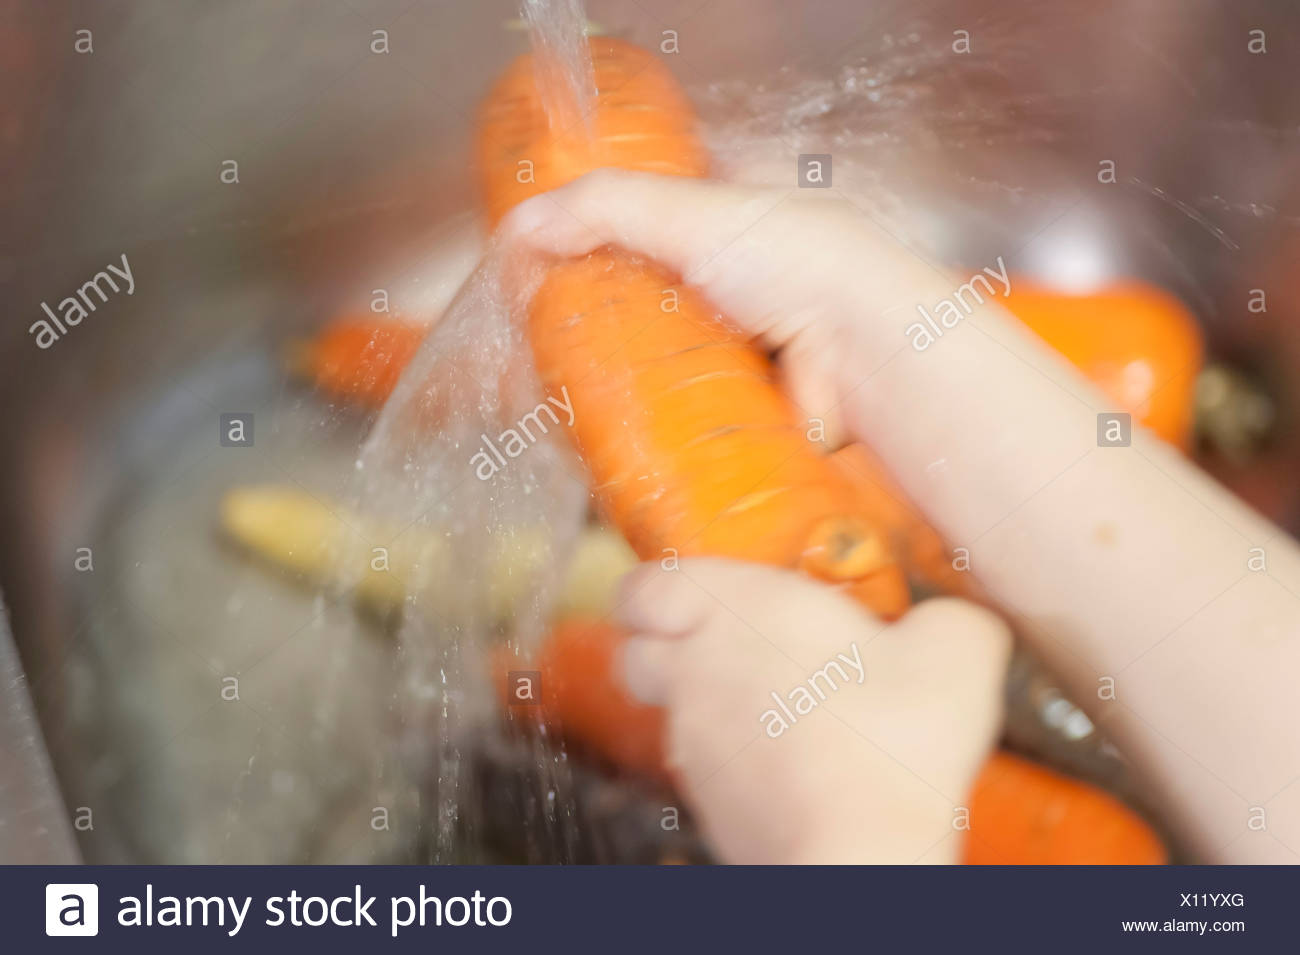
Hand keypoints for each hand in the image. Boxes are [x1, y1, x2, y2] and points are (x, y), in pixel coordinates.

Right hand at [500, 169, 947, 444]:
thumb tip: (522, 224)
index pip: (627, 231)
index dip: (575, 249)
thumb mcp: (696, 211)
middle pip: (624, 305)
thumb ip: (606, 207)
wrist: (867, 355)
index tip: (530, 273)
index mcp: (718, 225)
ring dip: (593, 381)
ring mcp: (724, 352)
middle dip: (576, 325)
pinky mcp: (726, 410)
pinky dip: (626, 423)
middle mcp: (720, 289)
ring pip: (637, 366)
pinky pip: (662, 416)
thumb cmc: (803, 265)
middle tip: (530, 345)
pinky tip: (588, 431)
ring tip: (545, 394)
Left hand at [616, 559, 1010, 863]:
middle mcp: (695, 672)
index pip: (644, 586)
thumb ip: (951, 617)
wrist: (862, 856)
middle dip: (674, 645)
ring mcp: (693, 744)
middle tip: (737, 642)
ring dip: (715, 705)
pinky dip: (740, 761)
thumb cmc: (892, 743)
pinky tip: (800, 764)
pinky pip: (708, 769)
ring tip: (787, 709)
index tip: (698, 587)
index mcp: (734, 609)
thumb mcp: (957, 649)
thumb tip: (956, 622)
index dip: (660, 588)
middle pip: (640, 652)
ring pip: (675, 712)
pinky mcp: (709, 804)